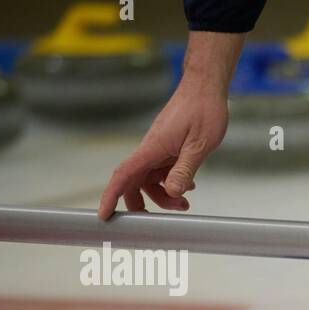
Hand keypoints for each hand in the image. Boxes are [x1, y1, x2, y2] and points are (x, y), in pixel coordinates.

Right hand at [97, 31, 243, 220]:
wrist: (206, 88)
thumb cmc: (203, 110)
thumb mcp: (199, 145)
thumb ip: (185, 170)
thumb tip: (173, 192)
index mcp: (152, 147)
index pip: (124, 175)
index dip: (111, 196)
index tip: (103, 215)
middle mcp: (150, 149)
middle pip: (134, 182)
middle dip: (142, 203)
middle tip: (156, 221)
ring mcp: (158, 149)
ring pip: (150, 179)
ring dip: (164, 195)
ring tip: (185, 204)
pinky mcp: (167, 148)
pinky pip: (162, 171)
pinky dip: (171, 182)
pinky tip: (187, 186)